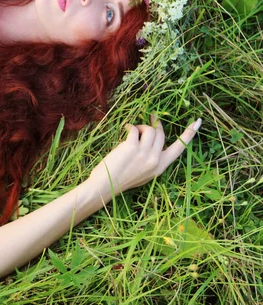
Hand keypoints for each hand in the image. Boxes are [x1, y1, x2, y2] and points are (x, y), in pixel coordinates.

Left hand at [87, 116, 201, 202]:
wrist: (106, 186)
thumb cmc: (122, 178)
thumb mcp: (144, 171)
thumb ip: (152, 157)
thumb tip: (153, 135)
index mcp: (161, 167)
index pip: (179, 148)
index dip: (189, 134)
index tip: (198, 122)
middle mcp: (155, 160)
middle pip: (161, 133)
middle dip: (153, 124)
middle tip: (148, 118)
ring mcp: (144, 154)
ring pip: (149, 129)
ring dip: (140, 126)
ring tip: (132, 130)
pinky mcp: (132, 147)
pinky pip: (134, 129)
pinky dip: (129, 126)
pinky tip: (125, 129)